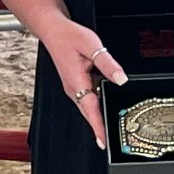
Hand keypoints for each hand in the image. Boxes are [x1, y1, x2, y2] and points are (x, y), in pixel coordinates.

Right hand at [42, 20, 126, 148]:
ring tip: (111, 125)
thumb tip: (121, 79)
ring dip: (98, 116)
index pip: (90, 109)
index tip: (103, 142)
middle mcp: (73, 88)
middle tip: (111, 140)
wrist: (53, 30)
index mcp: (76, 81)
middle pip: (89, 112)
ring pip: (88, 106)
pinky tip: (105, 102)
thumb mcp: (92, 46)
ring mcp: (73, 87)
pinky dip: (96, 104)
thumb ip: (108, 64)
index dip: (97, 127)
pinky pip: (87, 98)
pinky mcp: (75, 84)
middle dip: (99, 127)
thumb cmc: (69, 36)